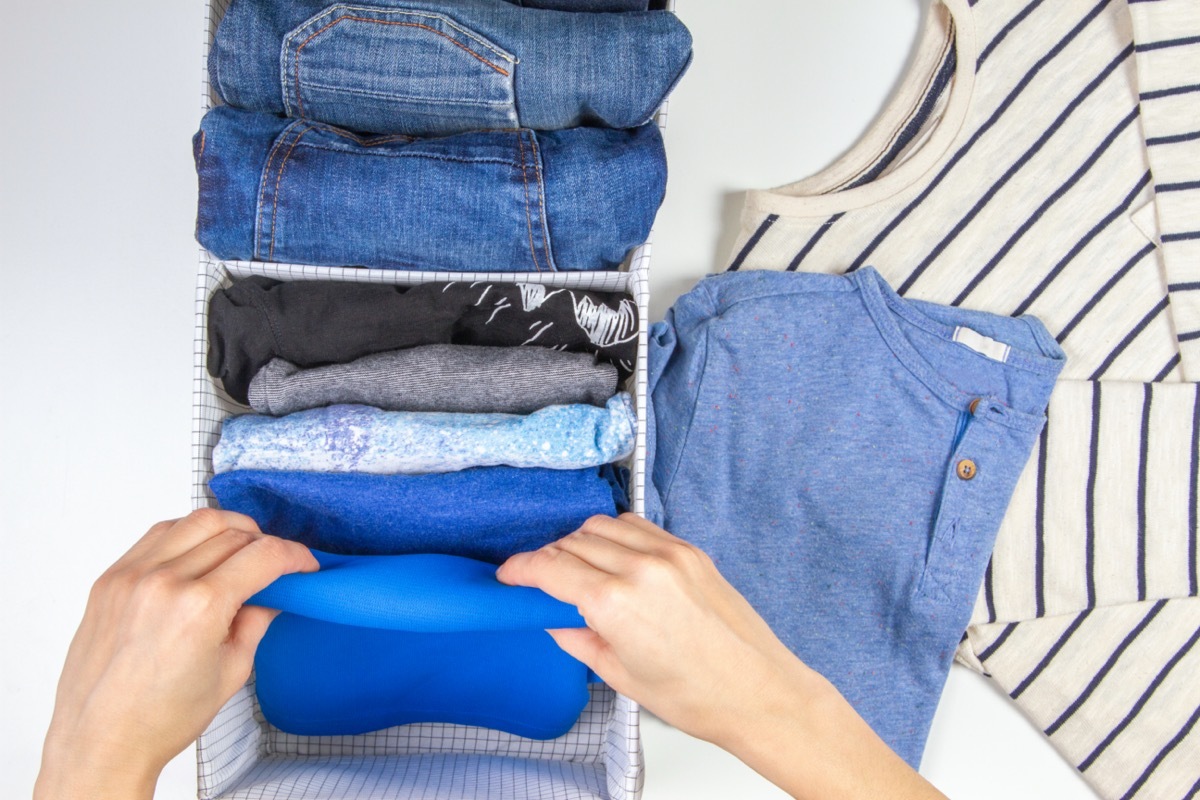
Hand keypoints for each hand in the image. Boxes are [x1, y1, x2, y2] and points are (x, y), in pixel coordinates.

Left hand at [34, 509, 317, 799]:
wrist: (102, 740)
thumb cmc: (162, 718)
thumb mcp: (232, 671)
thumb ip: (256, 621)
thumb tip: (272, 594)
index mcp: (200, 607)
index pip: (263, 555)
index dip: (294, 555)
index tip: (303, 563)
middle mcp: (164, 582)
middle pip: (233, 534)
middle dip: (263, 544)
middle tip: (273, 564)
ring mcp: (132, 576)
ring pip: (196, 522)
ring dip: (228, 530)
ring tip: (239, 551)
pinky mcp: (110, 579)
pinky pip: (158, 534)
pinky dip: (187, 535)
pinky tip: (199, 552)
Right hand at [497, 513, 945, 799]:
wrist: (758, 692)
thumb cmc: (698, 696)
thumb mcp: (620, 676)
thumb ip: (579, 639)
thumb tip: (556, 619)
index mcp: (616, 604)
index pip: (550, 567)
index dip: (520, 568)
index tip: (509, 574)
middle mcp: (641, 569)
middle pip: (573, 542)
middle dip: (550, 558)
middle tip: (541, 580)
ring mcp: (670, 555)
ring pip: (604, 526)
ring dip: (581, 541)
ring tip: (579, 569)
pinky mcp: (690, 552)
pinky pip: (639, 527)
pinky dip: (617, 535)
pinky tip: (614, 558)